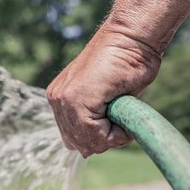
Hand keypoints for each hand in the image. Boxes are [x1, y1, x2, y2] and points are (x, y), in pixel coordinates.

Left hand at [47, 23, 160, 157]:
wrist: (131, 39)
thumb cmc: (125, 65)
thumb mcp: (107, 99)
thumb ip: (94, 120)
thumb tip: (86, 151)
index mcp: (62, 99)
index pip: (75, 139)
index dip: (100, 138)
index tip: (116, 119)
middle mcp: (57, 100)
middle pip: (79, 144)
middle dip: (104, 139)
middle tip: (119, 117)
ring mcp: (63, 99)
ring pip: (87, 142)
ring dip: (110, 136)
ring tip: (121, 112)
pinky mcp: (74, 99)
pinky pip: (95, 135)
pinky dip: (116, 133)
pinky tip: (123, 112)